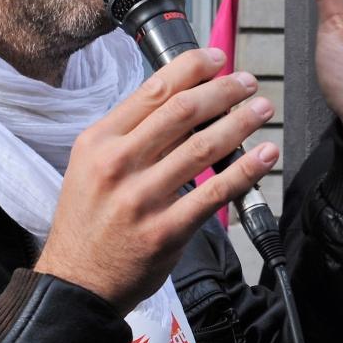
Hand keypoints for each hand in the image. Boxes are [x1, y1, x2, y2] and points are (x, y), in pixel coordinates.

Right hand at [35, 47, 278, 313]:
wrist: (77, 283)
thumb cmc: (88, 220)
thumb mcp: (90, 165)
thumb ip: (129, 134)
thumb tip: (179, 100)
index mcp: (100, 141)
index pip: (153, 90)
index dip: (192, 68)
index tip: (218, 59)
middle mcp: (119, 164)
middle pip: (183, 111)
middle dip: (223, 90)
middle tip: (247, 83)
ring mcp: (143, 198)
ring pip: (203, 146)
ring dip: (241, 122)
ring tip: (261, 109)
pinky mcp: (167, 230)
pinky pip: (215, 192)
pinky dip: (246, 169)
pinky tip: (265, 154)